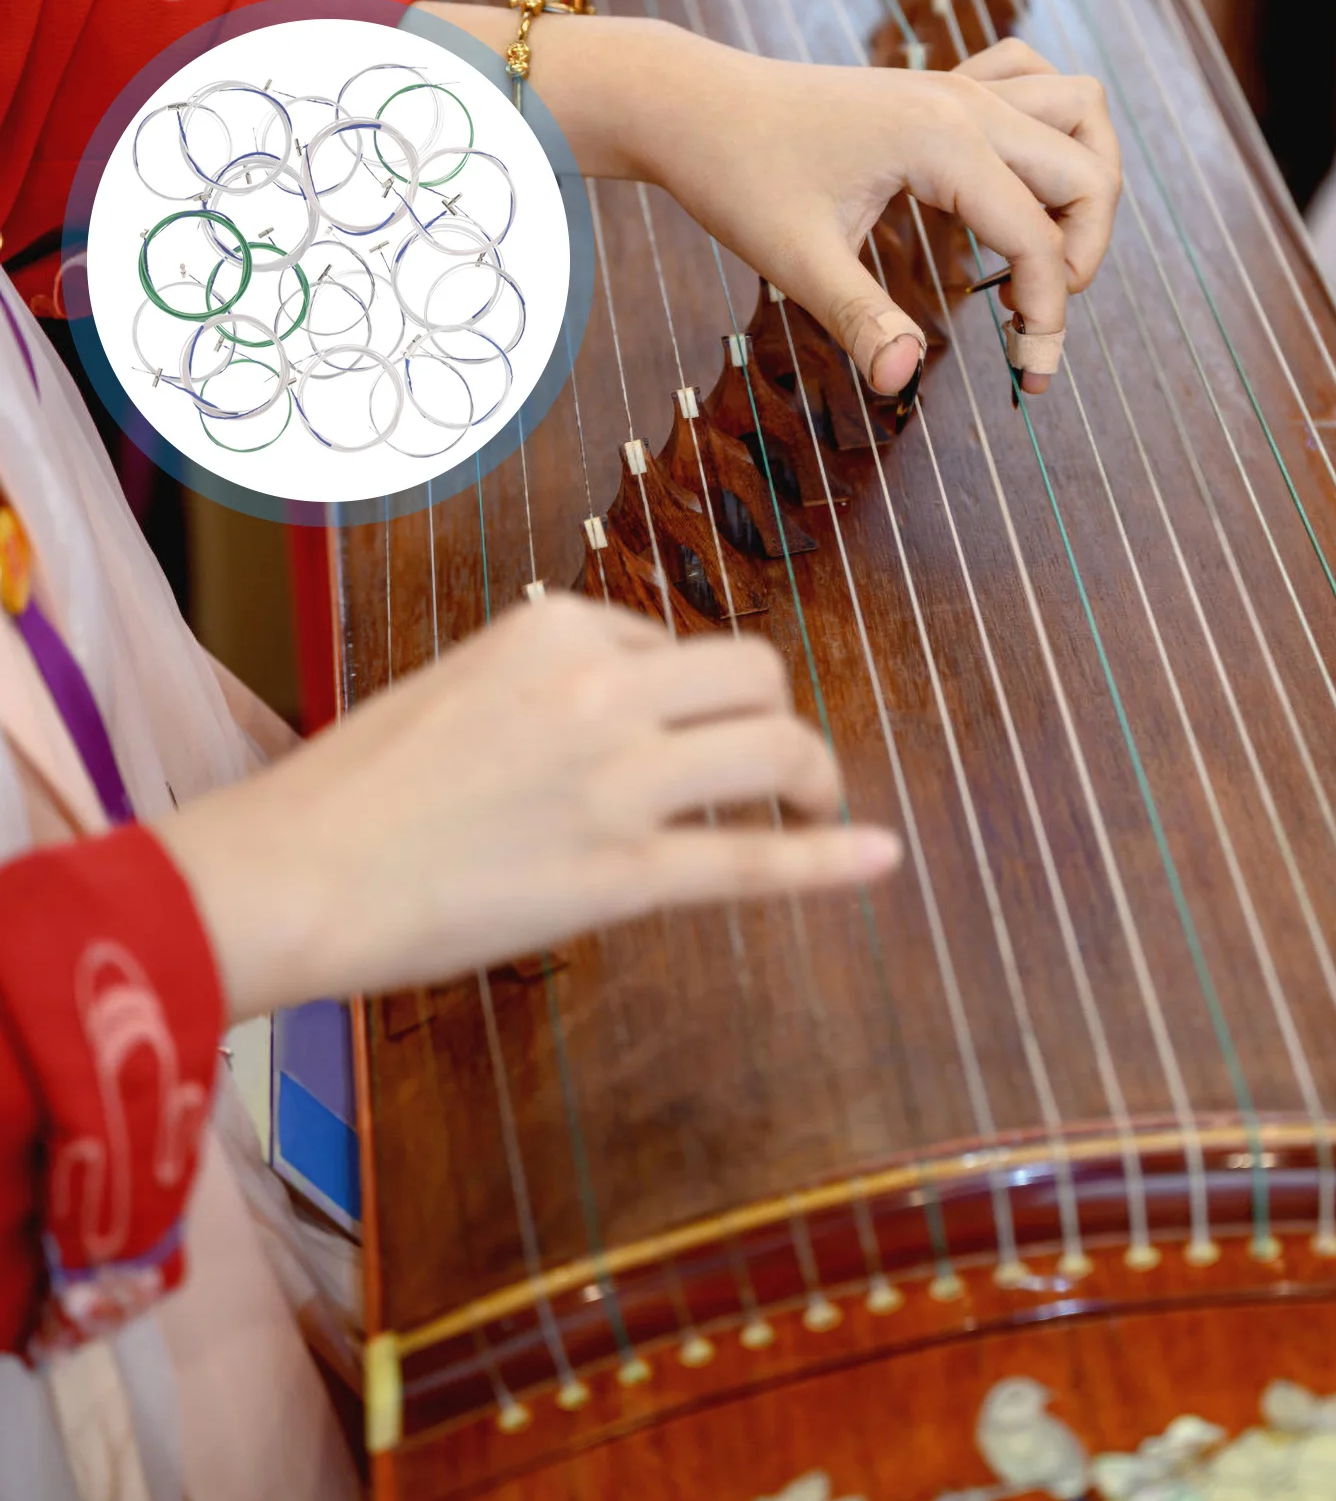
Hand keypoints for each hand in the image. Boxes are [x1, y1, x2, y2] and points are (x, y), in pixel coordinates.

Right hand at [155, 595, 900, 1021]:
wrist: (289, 874)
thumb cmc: (356, 788)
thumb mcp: (458, 684)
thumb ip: (550, 677)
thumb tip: (637, 690)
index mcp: (554, 626)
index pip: (671, 642)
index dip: (684, 696)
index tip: (667, 740)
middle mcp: (600, 687)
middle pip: (756, 673)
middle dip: (776, 716)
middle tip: (776, 767)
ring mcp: (618, 780)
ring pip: (777, 750)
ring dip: (813, 779)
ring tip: (811, 808)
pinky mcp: (622, 873)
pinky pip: (755, 860)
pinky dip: (830, 860)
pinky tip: (881, 856)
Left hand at [425, 11, 1120, 394]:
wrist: (694, 106)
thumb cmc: (738, 177)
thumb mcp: (795, 262)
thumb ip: (860, 321)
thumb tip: (903, 383)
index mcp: (940, 143)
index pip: (1037, 238)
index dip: (1049, 316)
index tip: (1031, 377)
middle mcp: (964, 103)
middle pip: (1087, 170)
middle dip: (1083, 256)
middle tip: (1032, 321)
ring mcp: (957, 85)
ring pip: (1079, 112)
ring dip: (1086, 185)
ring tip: (1043, 256)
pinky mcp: (941, 86)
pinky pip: (1035, 82)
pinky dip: (1051, 131)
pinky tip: (1014, 187)